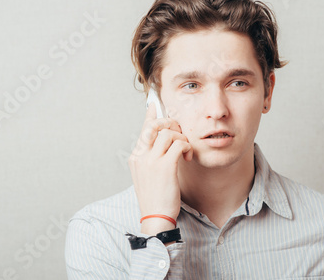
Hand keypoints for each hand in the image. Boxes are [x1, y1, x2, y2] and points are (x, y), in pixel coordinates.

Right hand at [128, 103, 192, 234]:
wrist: (156, 217)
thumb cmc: (156, 198)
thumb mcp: (148, 176)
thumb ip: (151, 158)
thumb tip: (161, 143)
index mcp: (135, 158)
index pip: (143, 130)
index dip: (150, 116)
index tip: (154, 105)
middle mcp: (140, 156)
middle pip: (154, 126)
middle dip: (170, 123)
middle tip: (180, 133)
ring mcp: (151, 161)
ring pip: (168, 133)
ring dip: (182, 139)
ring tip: (186, 152)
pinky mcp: (165, 166)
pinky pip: (179, 144)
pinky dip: (187, 147)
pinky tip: (188, 157)